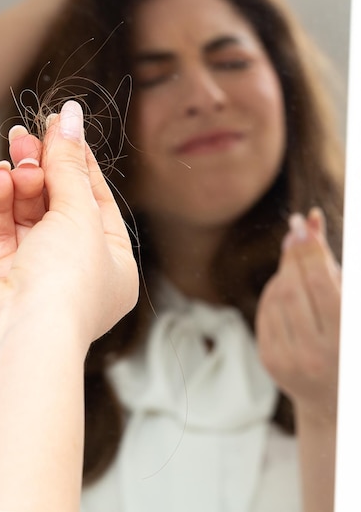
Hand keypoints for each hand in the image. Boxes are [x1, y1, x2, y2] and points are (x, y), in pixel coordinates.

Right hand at [0, 99, 138, 349]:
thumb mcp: (79, 214)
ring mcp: (38, 272)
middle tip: (29, 134)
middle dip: (44, 167)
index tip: (61, 124)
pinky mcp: (3, 276)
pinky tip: (0, 180)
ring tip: (15, 158)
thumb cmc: (68, 286)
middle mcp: (77, 267)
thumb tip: (68, 118)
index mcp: (114, 260)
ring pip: (28, 213)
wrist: (22, 337)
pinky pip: (2, 229)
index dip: (79, 159)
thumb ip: (69, 165)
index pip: (96, 197)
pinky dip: (0, 202)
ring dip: (21, 182)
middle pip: (60, 202)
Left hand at [256, 208, 340, 422]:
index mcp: (344, 340)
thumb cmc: (351, 340)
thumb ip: (331, 264)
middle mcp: (315, 355)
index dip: (309, 249)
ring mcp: (288, 361)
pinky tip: (288, 287)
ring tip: (298, 264)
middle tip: (295, 232)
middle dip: (293, 256)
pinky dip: (274, 292)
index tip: (301, 222)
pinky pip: (266, 312)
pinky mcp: (270, 361)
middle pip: (293, 289)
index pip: (320, 284)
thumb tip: (311, 216)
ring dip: (285, 272)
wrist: (337, 399)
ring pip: (276, 298)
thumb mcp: (350, 303)